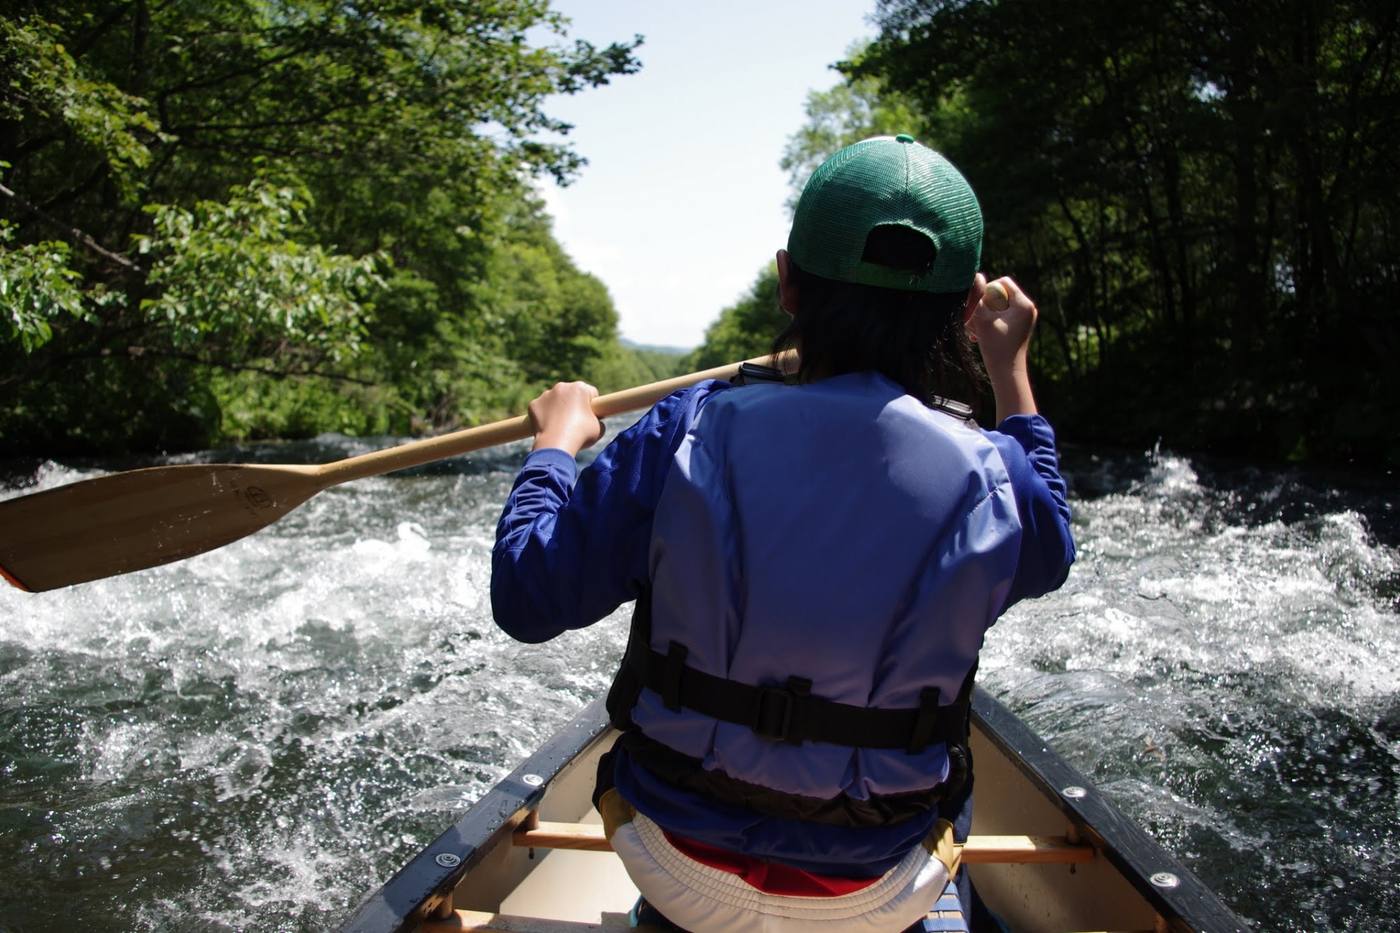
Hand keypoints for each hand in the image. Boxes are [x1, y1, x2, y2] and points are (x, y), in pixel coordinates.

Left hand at [528, 382, 604, 454]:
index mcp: (580, 388)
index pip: (591, 393)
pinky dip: (544, 416)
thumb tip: (594, 422)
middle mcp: (562, 387)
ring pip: (555, 400)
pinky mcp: (534, 404)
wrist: (556, 445)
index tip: (591, 416)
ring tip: (561, 427)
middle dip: (574, 404)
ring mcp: (546, 395)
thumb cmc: (580, 435)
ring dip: (558, 409)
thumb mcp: (599, 428)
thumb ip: (598, 421)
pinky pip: (541, 409)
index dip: (593, 405)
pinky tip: (549, 427)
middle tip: (576, 422)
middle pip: (571, 394)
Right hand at [965, 273, 1038, 419]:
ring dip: (982, 316)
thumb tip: (977, 276)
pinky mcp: (1017, 326)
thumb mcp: (983, 319)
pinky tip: (978, 335)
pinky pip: (999, 316)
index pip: (1002, 283)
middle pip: (999, 295)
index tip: (979, 310)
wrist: (1007, 374)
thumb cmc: (995, 348)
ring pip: (996, 307)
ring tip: (974, 331)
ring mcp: (1023, 318)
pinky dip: (988, 323)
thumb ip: (979, 296)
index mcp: (1024, 304)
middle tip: (972, 321)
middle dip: (983, 306)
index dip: (986, 292)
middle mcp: (1027, 308)